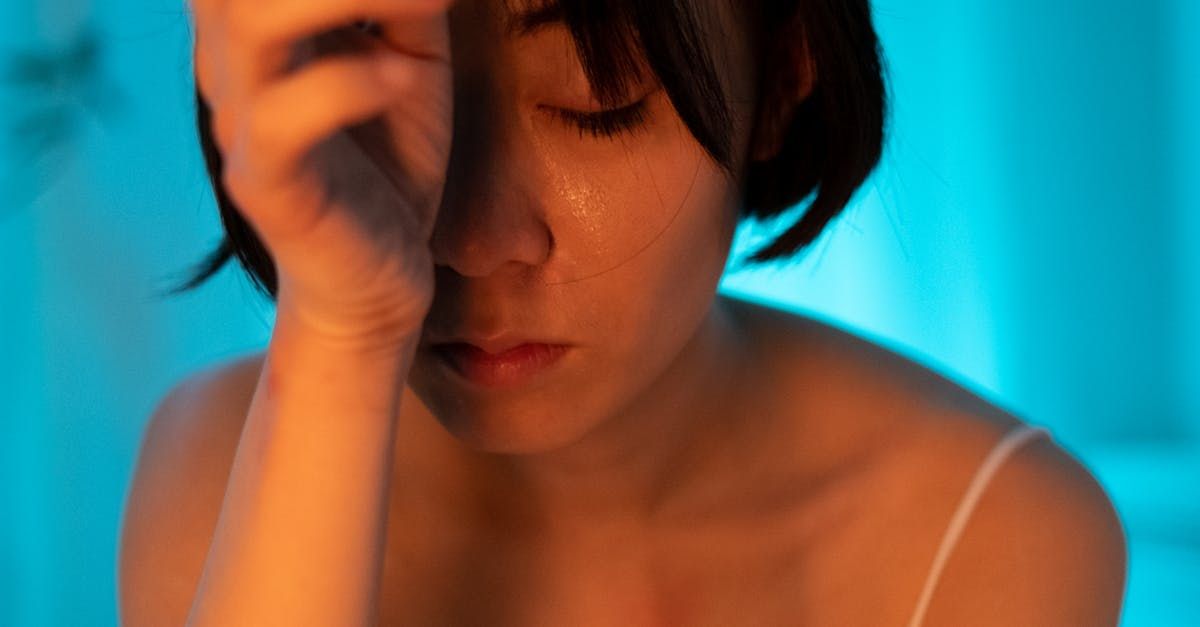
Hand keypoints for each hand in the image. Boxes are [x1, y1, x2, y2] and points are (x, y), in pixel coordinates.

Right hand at [191, 0, 454, 347]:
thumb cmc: (392, 163)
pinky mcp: (269, 185)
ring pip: (252, 26)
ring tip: (423, 2)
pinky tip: (401, 79)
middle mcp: (235, 63)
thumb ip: (404, 4)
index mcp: (258, 26)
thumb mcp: (410, 60)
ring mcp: (245, 124)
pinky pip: (286, 119)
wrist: (378, 281)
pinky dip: (349, 84)